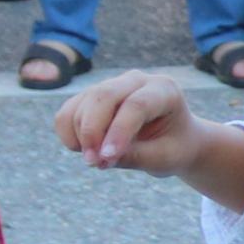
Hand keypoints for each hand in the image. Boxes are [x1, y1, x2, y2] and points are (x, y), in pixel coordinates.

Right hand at [55, 69, 233, 177]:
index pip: (136, 105)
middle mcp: (137, 80)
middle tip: (93, 163)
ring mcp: (112, 84)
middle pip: (103, 96)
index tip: (106, 158)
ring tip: (95, 161)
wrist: (174, 140)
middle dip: (92, 131)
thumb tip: (99, 158)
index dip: (118, 131)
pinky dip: (68, 132)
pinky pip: (69, 111)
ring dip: (80, 135)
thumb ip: (135, 157)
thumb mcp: (164, 158)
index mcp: (164, 90)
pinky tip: (84, 150)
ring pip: (83, 103)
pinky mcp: (92, 96)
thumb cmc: (174, 147)